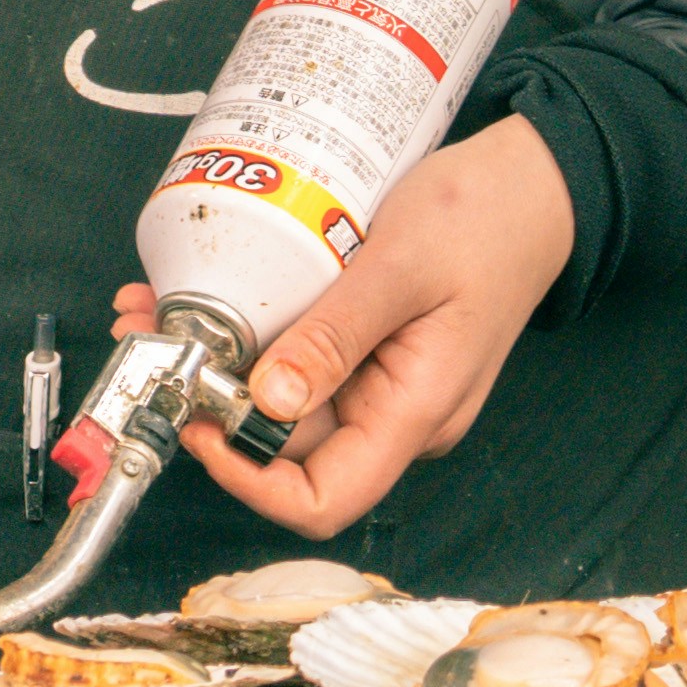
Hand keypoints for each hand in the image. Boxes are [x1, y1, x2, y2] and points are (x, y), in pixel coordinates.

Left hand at [166, 120, 577, 543]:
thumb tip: (266, 401)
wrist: (532, 186)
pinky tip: (211, 291)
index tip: (198, 424)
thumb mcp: (401, 268)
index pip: (323, 500)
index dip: (250, 481)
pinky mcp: (365, 349)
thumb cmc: (486, 220)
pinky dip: (250, 334)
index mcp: (414, 414)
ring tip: (159, 306)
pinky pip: (297, 358)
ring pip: (282, 397)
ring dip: (222, 361)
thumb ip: (335, 337)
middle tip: (154, 338)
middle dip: (214, 401)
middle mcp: (394, 414)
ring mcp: (379, 383)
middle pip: (287, 446)